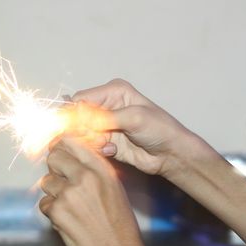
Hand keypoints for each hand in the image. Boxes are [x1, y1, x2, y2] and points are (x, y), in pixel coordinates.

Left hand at [39, 138, 158, 245]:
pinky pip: (44, 203)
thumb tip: (73, 158)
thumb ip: (94, 169)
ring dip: (53, 192)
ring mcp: (69, 193)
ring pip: (46, 181)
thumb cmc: (119, 223)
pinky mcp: (57, 211)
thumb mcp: (113, 187)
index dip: (62, 145)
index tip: (59, 151)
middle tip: (62, 179)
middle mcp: (85, 177)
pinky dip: (52, 211)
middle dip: (54, 167)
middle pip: (54, 157)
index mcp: (101, 169)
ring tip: (70, 205)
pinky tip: (68, 218)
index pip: (72, 142)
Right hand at [72, 79, 194, 177]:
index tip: (78, 127)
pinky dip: (99, 150)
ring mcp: (106, 125)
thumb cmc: (159, 129)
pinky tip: (113, 151)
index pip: (81, 99)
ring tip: (108, 145)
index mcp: (113, 91)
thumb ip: (103, 117)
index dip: (74, 113)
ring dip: (92, 141)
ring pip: (82, 133)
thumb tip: (74, 115)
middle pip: (78, 117)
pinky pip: (91, 146)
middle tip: (99, 138)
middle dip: (83, 129)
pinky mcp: (106, 142)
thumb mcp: (133, 118)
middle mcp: (106, 106)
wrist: (171, 154)